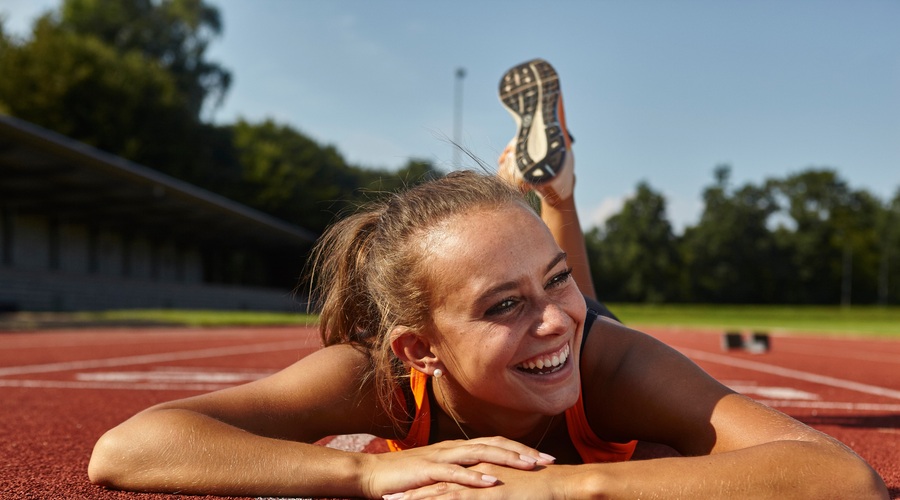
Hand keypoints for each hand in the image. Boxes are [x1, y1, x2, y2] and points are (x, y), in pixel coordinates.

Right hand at [363, 437, 554, 498]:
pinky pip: (455, 473)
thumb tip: (484, 480)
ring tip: (530, 465)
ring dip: (507, 459)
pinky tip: (492, 482)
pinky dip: (475, 477)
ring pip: (480, 454)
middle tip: (549, 460)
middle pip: (495, 445)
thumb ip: (460, 474)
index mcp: (457, 448)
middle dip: (523, 451)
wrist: (371, 475)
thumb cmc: (406, 478)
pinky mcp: (427, 471)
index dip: (521, 448)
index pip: (496, 444)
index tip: (546, 458)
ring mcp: (440, 457)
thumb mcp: (438, 475)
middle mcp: (453, 448)